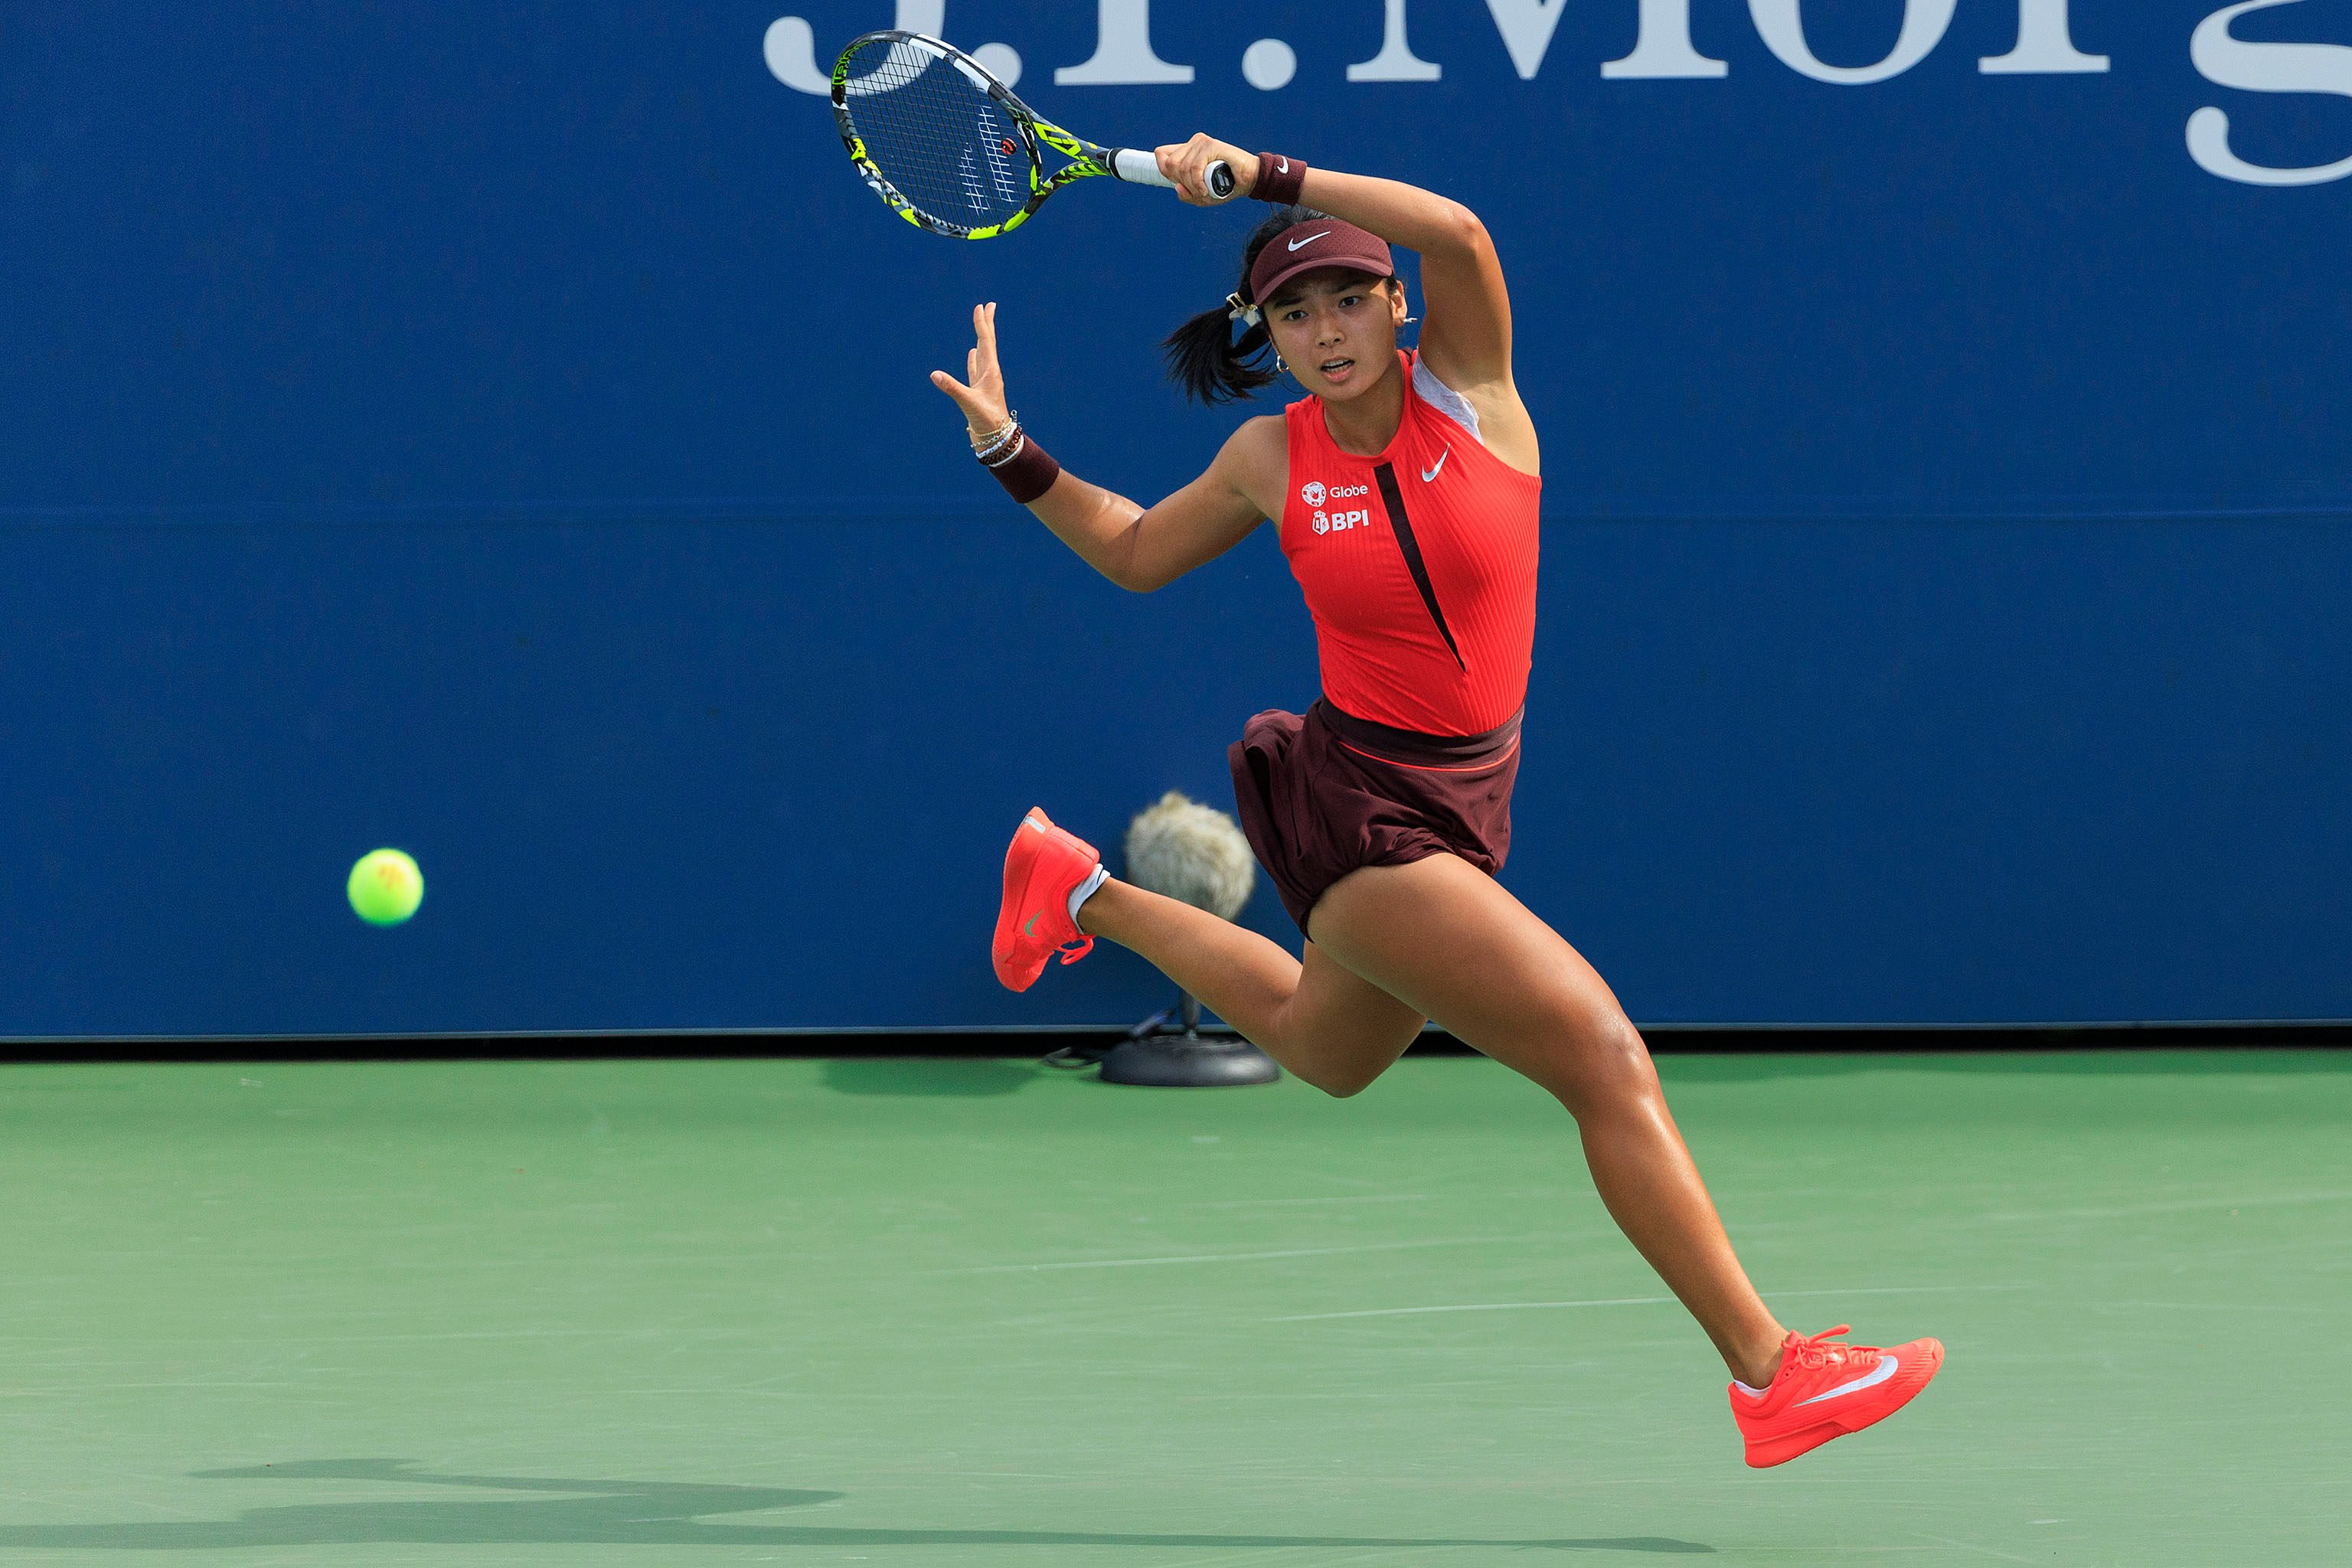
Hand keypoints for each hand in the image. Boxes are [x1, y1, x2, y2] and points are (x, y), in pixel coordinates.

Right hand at [929, 301, 1010, 436]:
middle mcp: (990, 374)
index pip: (986, 342)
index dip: (982, 324)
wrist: (996, 440)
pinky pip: (976, 370)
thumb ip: (952, 388)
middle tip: (988, 306)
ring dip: (982, 338)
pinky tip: (972, 354)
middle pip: (988, 343)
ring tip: (982, 325)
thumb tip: (934, 375)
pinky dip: (974, 360)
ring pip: (983, 354)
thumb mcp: (969, 404)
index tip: (982, 307)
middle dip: (987, 324)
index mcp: (991, 373)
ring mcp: (985, 382)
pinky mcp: (979, 391)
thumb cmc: (987, 422)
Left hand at [1155, 133, 1252, 205]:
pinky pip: (1195, 168)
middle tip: (1197, 190)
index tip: (1177, 183)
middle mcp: (1192, 144)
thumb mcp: (1202, 196)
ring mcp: (1201, 143)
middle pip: (1170, 164)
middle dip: (1182, 182)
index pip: (1161, 154)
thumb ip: (1187, 194)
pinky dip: (1199, 183)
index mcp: (1187, 151)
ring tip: (1205, 191)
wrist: (1250, 179)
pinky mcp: (1210, 145)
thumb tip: (1177, 188)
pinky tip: (1207, 189)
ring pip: (1182, 168)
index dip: (1164, 171)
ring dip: (1193, 186)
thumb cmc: (1227, 186)